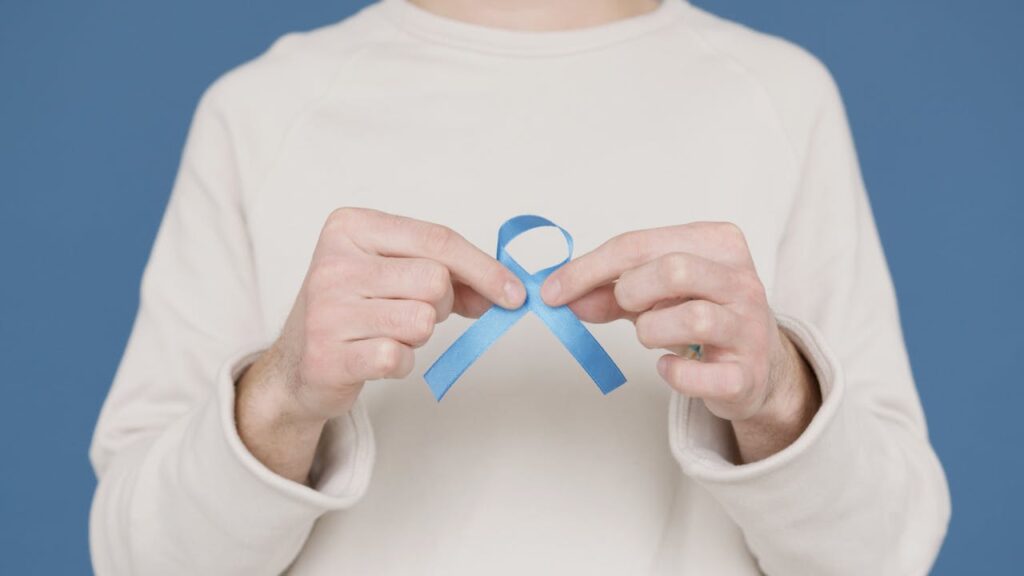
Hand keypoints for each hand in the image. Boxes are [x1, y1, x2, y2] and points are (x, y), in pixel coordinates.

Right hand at [236, 208, 525, 482]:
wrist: (297, 364)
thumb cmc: (354, 309)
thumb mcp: (393, 273)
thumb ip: (447, 273)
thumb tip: (504, 291)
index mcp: (350, 227)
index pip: (437, 239)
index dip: (484, 268)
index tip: (514, 292)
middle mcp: (333, 263)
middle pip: (434, 280)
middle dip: (440, 304)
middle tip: (414, 312)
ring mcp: (327, 310)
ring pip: (421, 321)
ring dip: (417, 335)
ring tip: (388, 332)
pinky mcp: (328, 356)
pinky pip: (398, 357)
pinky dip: (399, 363)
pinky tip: (374, 356)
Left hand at [540, 222, 818, 462]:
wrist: (756, 368)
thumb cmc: (701, 316)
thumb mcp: (654, 294)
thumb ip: (609, 291)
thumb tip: (564, 295)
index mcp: (717, 243)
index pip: (641, 243)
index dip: (588, 269)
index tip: (553, 291)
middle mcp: (741, 280)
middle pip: (673, 270)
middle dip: (631, 292)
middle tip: (625, 308)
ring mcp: (750, 327)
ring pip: (693, 318)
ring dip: (652, 331)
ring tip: (653, 336)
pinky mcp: (747, 373)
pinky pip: (701, 374)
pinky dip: (673, 373)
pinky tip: (668, 366)